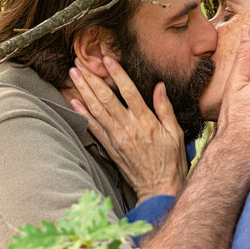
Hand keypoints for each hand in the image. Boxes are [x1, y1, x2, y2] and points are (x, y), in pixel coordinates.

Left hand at [63, 57, 187, 203]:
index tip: (107, 59)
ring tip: (74, 75)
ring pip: (96, 110)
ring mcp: (117, 138)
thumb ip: (165, 109)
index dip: (117, 74)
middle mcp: (128, 128)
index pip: (129, 92)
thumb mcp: (175, 133)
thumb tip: (160, 87)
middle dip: (92, 79)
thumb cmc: (171, 162)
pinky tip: (73, 102)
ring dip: (83, 91)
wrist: (159, 188)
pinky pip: (93, 128)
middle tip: (79, 63)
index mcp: (146, 121)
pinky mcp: (110, 148)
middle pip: (106, 98)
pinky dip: (82, 114)